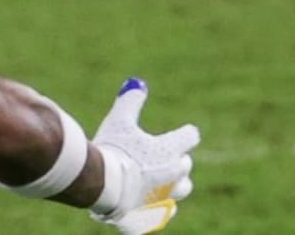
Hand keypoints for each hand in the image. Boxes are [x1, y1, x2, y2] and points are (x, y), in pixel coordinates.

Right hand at [89, 79, 200, 233]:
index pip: (190, 136)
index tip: (185, 131)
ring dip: (177, 182)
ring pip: (182, 188)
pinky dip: (163, 204)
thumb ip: (130, 101)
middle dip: (178, 158)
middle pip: (185, 164)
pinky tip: (155, 200)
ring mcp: (167, 194)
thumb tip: (137, 83)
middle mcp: (174, 172)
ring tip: (166, 179)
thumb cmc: (114, 149)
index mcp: (170, 149)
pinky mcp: (156, 211)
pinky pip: (167, 209)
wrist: (104, 185)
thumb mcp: (119, 121)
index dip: (186, 133)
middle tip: (166, 154)